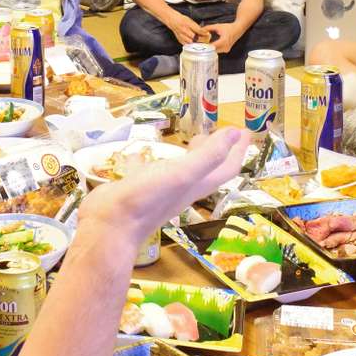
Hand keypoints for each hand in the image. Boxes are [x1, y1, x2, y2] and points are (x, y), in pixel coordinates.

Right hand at [81, 127, 250, 236]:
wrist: (111, 225)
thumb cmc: (148, 198)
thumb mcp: (183, 173)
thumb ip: (209, 155)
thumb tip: (236, 135)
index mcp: (196, 185)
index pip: (226, 167)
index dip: (238, 149)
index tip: (244, 130)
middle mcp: (181, 187)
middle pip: (206, 168)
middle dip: (216, 150)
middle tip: (218, 133)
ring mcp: (158, 189)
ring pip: (178, 170)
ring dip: (187, 155)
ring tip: (189, 140)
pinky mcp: (136, 187)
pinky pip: (146, 170)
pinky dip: (146, 159)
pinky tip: (140, 153)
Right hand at [166, 12, 208, 45]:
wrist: (173, 21)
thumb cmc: (183, 19)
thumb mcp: (190, 20)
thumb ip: (196, 26)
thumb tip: (204, 32)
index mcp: (188, 24)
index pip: (199, 31)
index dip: (204, 33)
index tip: (208, 34)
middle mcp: (185, 31)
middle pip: (196, 38)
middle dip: (203, 39)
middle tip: (207, 39)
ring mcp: (182, 37)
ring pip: (193, 43)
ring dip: (199, 43)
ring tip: (203, 42)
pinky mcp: (180, 40)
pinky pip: (188, 45)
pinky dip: (193, 45)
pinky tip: (196, 44)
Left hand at [203, 22, 241, 53]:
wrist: (238, 30)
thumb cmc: (228, 28)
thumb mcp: (218, 26)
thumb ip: (209, 28)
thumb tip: (201, 30)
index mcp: (224, 40)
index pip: (213, 46)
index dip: (206, 45)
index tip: (200, 44)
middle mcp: (225, 47)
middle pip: (213, 50)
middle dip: (207, 48)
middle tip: (201, 45)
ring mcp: (226, 50)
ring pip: (215, 52)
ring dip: (210, 49)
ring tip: (205, 45)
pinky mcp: (226, 50)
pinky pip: (218, 51)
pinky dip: (214, 49)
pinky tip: (210, 45)